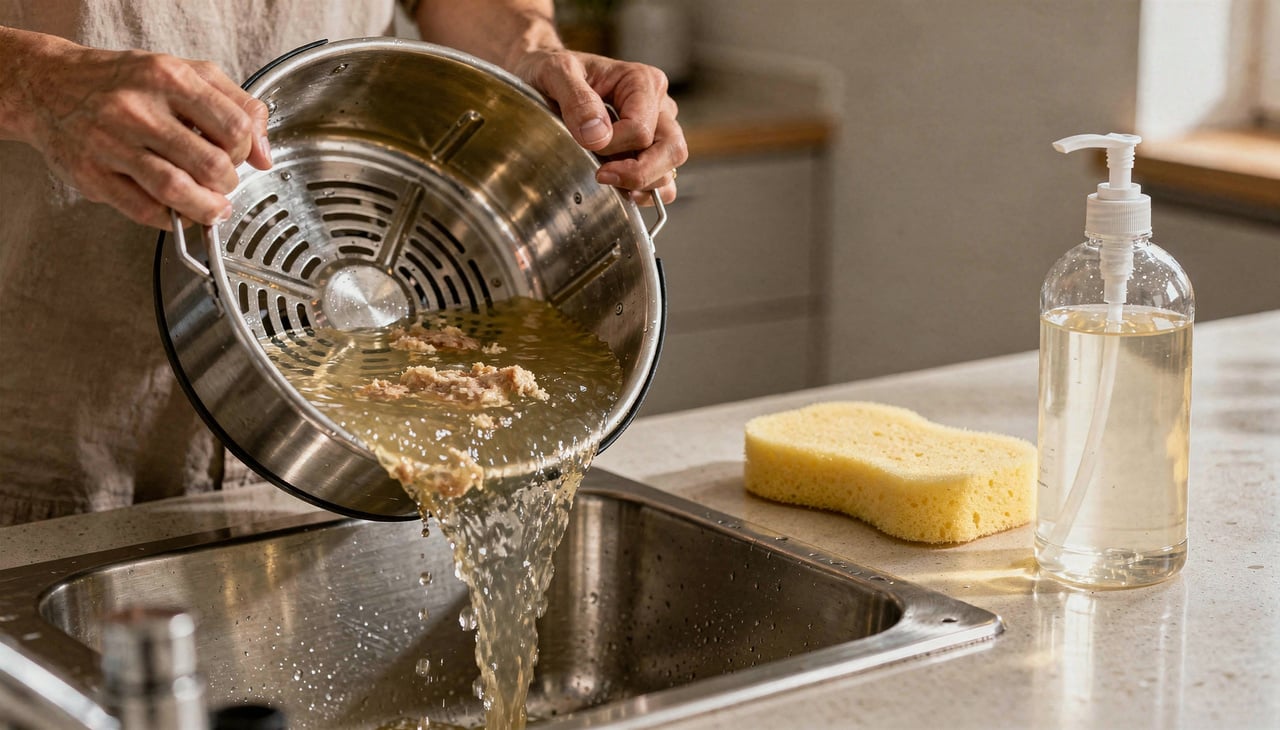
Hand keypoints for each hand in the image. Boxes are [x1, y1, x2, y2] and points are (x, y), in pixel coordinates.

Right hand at [12, 36, 270, 228]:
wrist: (48, 85)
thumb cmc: (125, 82)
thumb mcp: (185, 74)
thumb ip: (236, 105)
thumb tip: (265, 155)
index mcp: (169, 79)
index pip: (234, 127)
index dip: (246, 151)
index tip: (239, 157)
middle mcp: (139, 109)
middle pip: (211, 164)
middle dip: (228, 184)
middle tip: (223, 185)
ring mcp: (111, 143)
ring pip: (178, 191)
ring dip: (206, 210)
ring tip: (212, 209)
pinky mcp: (92, 174)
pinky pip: (144, 209)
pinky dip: (170, 219)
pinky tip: (176, 212)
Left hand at [512, 49, 687, 205]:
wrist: (543, 79)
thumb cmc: (552, 72)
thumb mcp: (554, 73)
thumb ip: (577, 100)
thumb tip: (599, 136)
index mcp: (642, 81)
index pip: (641, 130)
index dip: (612, 147)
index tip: (585, 144)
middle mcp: (659, 104)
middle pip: (672, 151)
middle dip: (638, 173)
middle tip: (602, 176)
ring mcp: (659, 130)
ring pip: (670, 171)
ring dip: (640, 184)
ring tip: (606, 177)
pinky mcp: (652, 152)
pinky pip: (663, 184)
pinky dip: (645, 194)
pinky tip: (618, 188)